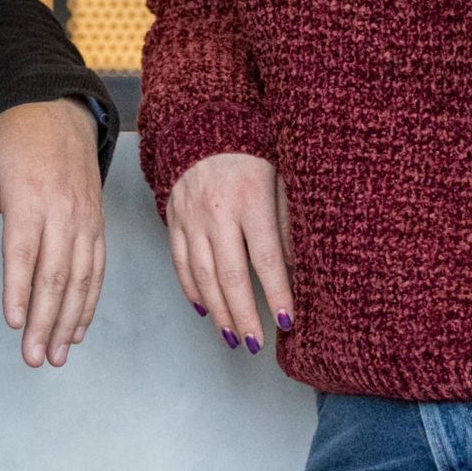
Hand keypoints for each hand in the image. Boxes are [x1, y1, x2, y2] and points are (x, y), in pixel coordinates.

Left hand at [0, 97, 105, 368]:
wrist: (58, 112)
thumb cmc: (12, 141)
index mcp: (30, 197)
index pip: (23, 252)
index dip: (19, 290)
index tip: (14, 323)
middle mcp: (62, 211)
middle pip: (56, 274)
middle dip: (45, 320)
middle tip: (33, 357)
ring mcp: (85, 219)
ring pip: (81, 278)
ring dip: (69, 320)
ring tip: (56, 355)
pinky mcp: (97, 224)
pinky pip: (97, 268)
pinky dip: (90, 301)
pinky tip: (77, 328)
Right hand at [163, 152, 290, 356]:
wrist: (202, 126)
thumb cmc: (252, 154)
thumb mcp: (280, 179)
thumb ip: (288, 221)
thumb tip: (297, 267)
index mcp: (250, 200)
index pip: (266, 257)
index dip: (276, 293)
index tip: (287, 322)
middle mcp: (217, 212)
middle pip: (230, 274)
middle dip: (244, 314)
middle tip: (254, 344)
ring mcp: (191, 218)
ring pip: (203, 275)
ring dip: (218, 311)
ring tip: (232, 336)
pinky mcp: (174, 219)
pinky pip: (180, 262)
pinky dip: (192, 289)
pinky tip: (205, 309)